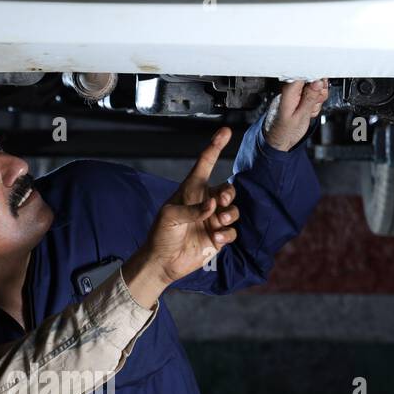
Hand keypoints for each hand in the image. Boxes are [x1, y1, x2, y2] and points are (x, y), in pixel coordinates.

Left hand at [123, 127, 239, 302]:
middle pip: (227, 189)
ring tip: (217, 222)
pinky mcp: (218, 238)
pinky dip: (227, 233)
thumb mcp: (170, 216)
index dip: (215, 147)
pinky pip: (232, 231)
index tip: (225, 131)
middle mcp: (205, 203)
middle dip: (229, 193)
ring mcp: (212, 220)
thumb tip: (212, 205)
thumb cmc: (161, 235)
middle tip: (221, 201)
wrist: (163, 262)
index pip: (205, 164)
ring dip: (229, 214)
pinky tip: (215, 238)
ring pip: (233, 210)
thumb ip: (192, 208)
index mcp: (191, 191)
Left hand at [264, 78, 329, 150]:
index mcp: (289, 89)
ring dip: (317, 99)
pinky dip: (315, 103)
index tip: (320, 87)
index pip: (306, 71)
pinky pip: (315, 95)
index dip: (317, 78)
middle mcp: (292, 88)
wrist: (280, 138)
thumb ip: (310, 98)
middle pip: (314, 79)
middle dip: (319, 91)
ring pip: (317, 87)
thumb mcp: (300, 117)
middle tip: (313, 104)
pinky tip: (308, 110)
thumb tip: (318, 81)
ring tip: (309, 109)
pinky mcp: (301, 96)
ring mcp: (297, 92)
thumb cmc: (284, 130)